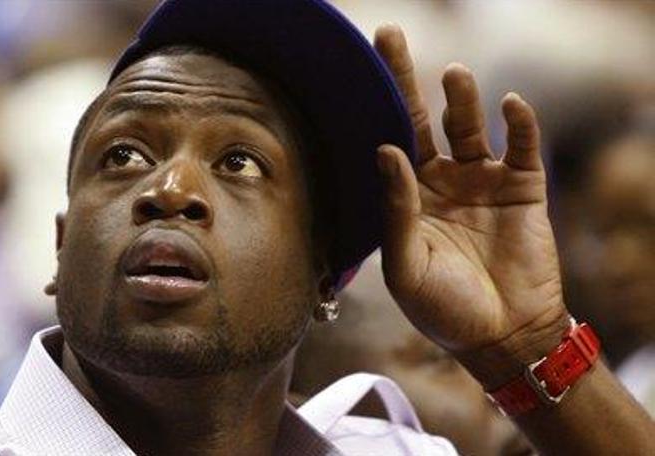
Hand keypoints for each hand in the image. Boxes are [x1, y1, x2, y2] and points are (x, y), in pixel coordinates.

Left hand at [374, 26, 568, 385]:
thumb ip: (395, 209)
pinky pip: (522, 146)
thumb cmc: (444, 308)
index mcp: (409, 198)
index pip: (389, 142)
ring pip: (470, 126)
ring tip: (453, 75)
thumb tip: (385, 150)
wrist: (503, 334)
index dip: (376, 109)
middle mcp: (442, 181)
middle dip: (406, 80)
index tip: (356, 70)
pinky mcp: (522, 187)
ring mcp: (482, 181)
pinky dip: (519, 124)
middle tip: (388, 37)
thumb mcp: (406, 265)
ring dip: (462, 98)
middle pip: (423, 119)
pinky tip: (509, 105)